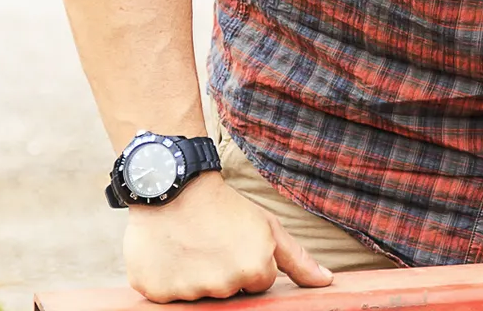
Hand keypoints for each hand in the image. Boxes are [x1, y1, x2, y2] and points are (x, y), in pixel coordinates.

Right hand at [124, 173, 333, 301]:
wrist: (173, 186)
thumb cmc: (224, 207)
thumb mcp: (268, 226)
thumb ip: (298, 259)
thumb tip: (325, 282)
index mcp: (254, 270)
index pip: (258, 284)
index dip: (248, 262)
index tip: (235, 242)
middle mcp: (223, 285)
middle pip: (229, 292)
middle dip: (224, 272)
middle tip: (211, 242)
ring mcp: (188, 290)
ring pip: (200, 294)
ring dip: (196, 276)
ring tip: (191, 244)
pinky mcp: (156, 291)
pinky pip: (168, 295)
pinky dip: (168, 279)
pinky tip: (170, 253)